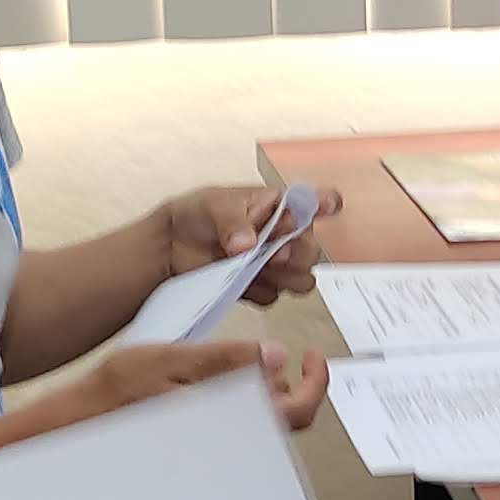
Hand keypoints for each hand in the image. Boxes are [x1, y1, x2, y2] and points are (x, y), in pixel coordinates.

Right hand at [55, 338, 332, 433]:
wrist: (74, 427)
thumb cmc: (115, 392)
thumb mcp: (170, 359)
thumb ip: (225, 359)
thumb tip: (277, 355)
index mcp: (228, 420)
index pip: (298, 411)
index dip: (316, 384)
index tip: (311, 356)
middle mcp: (229, 445)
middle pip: (287, 420)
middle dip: (290, 386)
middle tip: (277, 357)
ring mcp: (218, 453)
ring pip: (264, 426)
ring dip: (266, 396)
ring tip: (242, 368)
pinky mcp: (204, 454)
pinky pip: (239, 432)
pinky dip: (243, 407)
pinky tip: (220, 388)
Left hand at [158, 181, 340, 302]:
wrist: (170, 246)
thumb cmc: (196, 214)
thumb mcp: (213, 206)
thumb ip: (232, 222)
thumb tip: (246, 244)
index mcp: (278, 207)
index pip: (314, 202)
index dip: (326, 204)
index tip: (329, 206)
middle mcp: (282, 236)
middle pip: (311, 250)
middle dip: (298, 255)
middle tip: (276, 254)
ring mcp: (272, 264)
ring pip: (302, 278)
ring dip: (285, 278)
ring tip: (261, 270)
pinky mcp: (260, 287)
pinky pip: (274, 297)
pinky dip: (260, 292)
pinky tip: (243, 282)